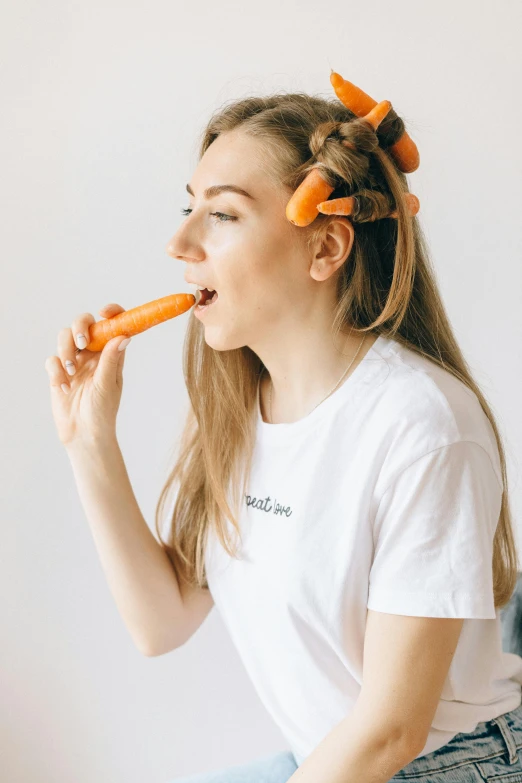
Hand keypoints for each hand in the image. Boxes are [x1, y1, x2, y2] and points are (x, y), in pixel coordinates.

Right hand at [45, 303, 130, 445]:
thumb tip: (123, 335)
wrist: (84, 433)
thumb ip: (111, 359)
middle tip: (83, 343)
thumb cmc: (102, 411)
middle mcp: (92, 354)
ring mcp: (75, 362)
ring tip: (71, 371)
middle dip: (80, 327)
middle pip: (83, 324)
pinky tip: (64, 387)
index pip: (111, 325)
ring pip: (64, 337)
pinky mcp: (58, 372)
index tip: (105, 312)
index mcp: (110, 353)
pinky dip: (56, 370)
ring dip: (66, 350)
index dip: (110, 312)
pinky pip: (52, 359)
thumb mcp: (108, 384)